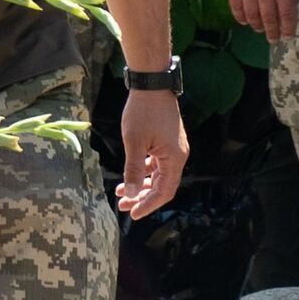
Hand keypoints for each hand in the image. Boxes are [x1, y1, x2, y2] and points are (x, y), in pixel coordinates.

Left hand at [115, 89, 187, 217]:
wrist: (151, 85)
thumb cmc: (142, 112)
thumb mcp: (134, 142)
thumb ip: (132, 170)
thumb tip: (130, 193)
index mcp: (175, 159)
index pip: (165, 191)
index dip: (149, 204)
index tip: (133, 214)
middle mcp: (177, 156)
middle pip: (161, 185)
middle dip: (142, 197)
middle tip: (123, 205)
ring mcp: (172, 149)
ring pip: (157, 175)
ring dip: (140, 185)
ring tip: (120, 192)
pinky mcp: (165, 142)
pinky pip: (155, 164)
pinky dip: (142, 171)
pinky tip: (127, 176)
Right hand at [225, 0, 298, 41]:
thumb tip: (288, 5)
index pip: (287, 15)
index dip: (288, 28)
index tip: (287, 36)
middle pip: (269, 18)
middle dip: (272, 32)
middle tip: (273, 40)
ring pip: (252, 14)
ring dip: (257, 26)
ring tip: (259, 31)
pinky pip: (236, 5)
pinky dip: (240, 16)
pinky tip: (244, 21)